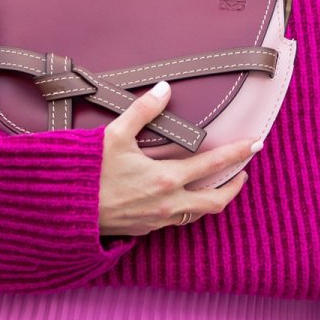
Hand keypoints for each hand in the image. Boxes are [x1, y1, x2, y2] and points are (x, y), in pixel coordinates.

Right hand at [98, 80, 259, 238]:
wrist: (63, 208)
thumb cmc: (88, 171)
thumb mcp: (114, 134)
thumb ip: (143, 110)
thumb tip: (164, 89)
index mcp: (166, 179)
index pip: (214, 165)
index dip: (238, 153)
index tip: (255, 144)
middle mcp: (167, 204)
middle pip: (215, 201)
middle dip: (234, 187)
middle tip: (243, 172)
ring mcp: (156, 220)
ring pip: (197, 215)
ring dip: (212, 200)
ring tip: (217, 186)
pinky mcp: (144, 230)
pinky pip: (176, 222)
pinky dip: (188, 209)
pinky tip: (183, 198)